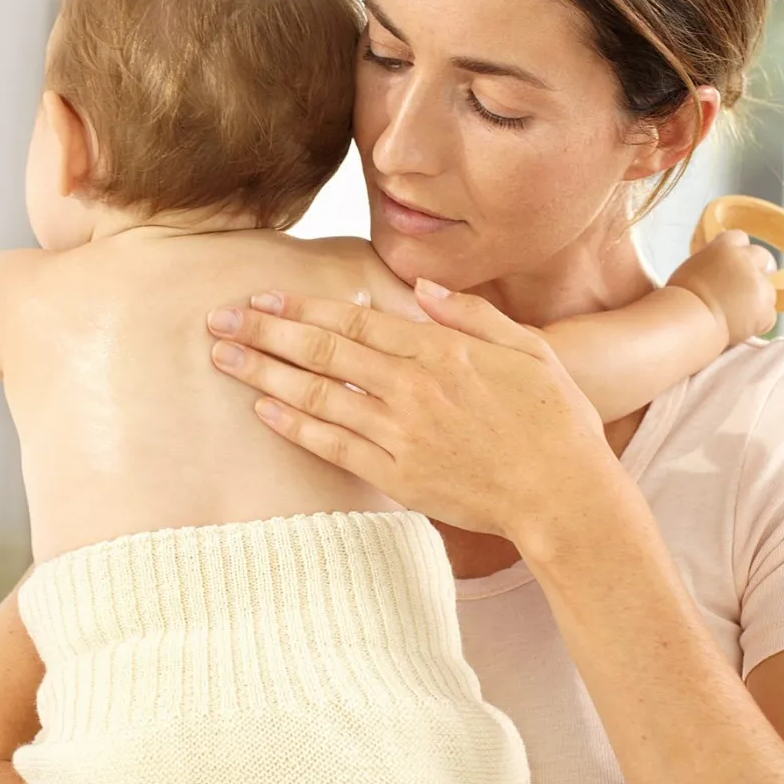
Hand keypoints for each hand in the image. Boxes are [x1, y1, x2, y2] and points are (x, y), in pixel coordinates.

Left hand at [206, 280, 622, 542]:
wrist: (564, 495)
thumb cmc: (555, 419)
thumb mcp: (528, 348)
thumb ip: (471, 314)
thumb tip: (421, 288)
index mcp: (440, 351)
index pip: (354, 320)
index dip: (302, 308)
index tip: (262, 298)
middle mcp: (412, 387)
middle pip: (323, 351)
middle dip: (265, 333)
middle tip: (219, 319)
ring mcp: (401, 433)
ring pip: (319, 394)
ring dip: (265, 374)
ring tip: (222, 357)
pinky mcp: (397, 475)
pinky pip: (335, 446)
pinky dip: (296, 426)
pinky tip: (263, 410)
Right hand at [668, 229, 777, 343]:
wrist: (686, 324)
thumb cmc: (675, 299)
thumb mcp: (688, 271)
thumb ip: (708, 265)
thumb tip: (714, 273)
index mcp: (723, 249)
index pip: (738, 238)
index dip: (735, 251)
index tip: (728, 264)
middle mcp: (745, 262)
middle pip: (762, 256)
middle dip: (755, 269)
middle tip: (740, 287)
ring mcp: (759, 286)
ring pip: (765, 290)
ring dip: (754, 299)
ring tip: (730, 314)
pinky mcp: (765, 311)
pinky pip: (765, 317)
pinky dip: (754, 323)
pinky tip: (735, 327)